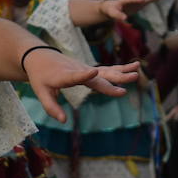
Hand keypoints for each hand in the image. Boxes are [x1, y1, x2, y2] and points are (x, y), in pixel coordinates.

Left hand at [23, 51, 138, 122]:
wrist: (41, 56)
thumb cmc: (41, 77)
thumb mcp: (41, 92)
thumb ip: (51, 107)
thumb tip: (63, 121)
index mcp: (64, 76)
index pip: (74, 76)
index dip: (83, 75)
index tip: (93, 72)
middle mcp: (78, 70)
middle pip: (98, 75)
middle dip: (114, 77)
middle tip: (132, 78)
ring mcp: (86, 68)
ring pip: (105, 71)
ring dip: (121, 72)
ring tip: (137, 71)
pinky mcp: (90, 69)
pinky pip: (107, 70)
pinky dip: (120, 69)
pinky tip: (135, 67)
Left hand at [100, 0, 161, 22]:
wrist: (111, 8)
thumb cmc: (110, 10)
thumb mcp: (112, 13)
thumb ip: (118, 15)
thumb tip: (125, 19)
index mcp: (124, 0)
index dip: (136, 0)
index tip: (142, 0)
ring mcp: (136, 0)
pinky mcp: (140, 4)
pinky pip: (149, 0)